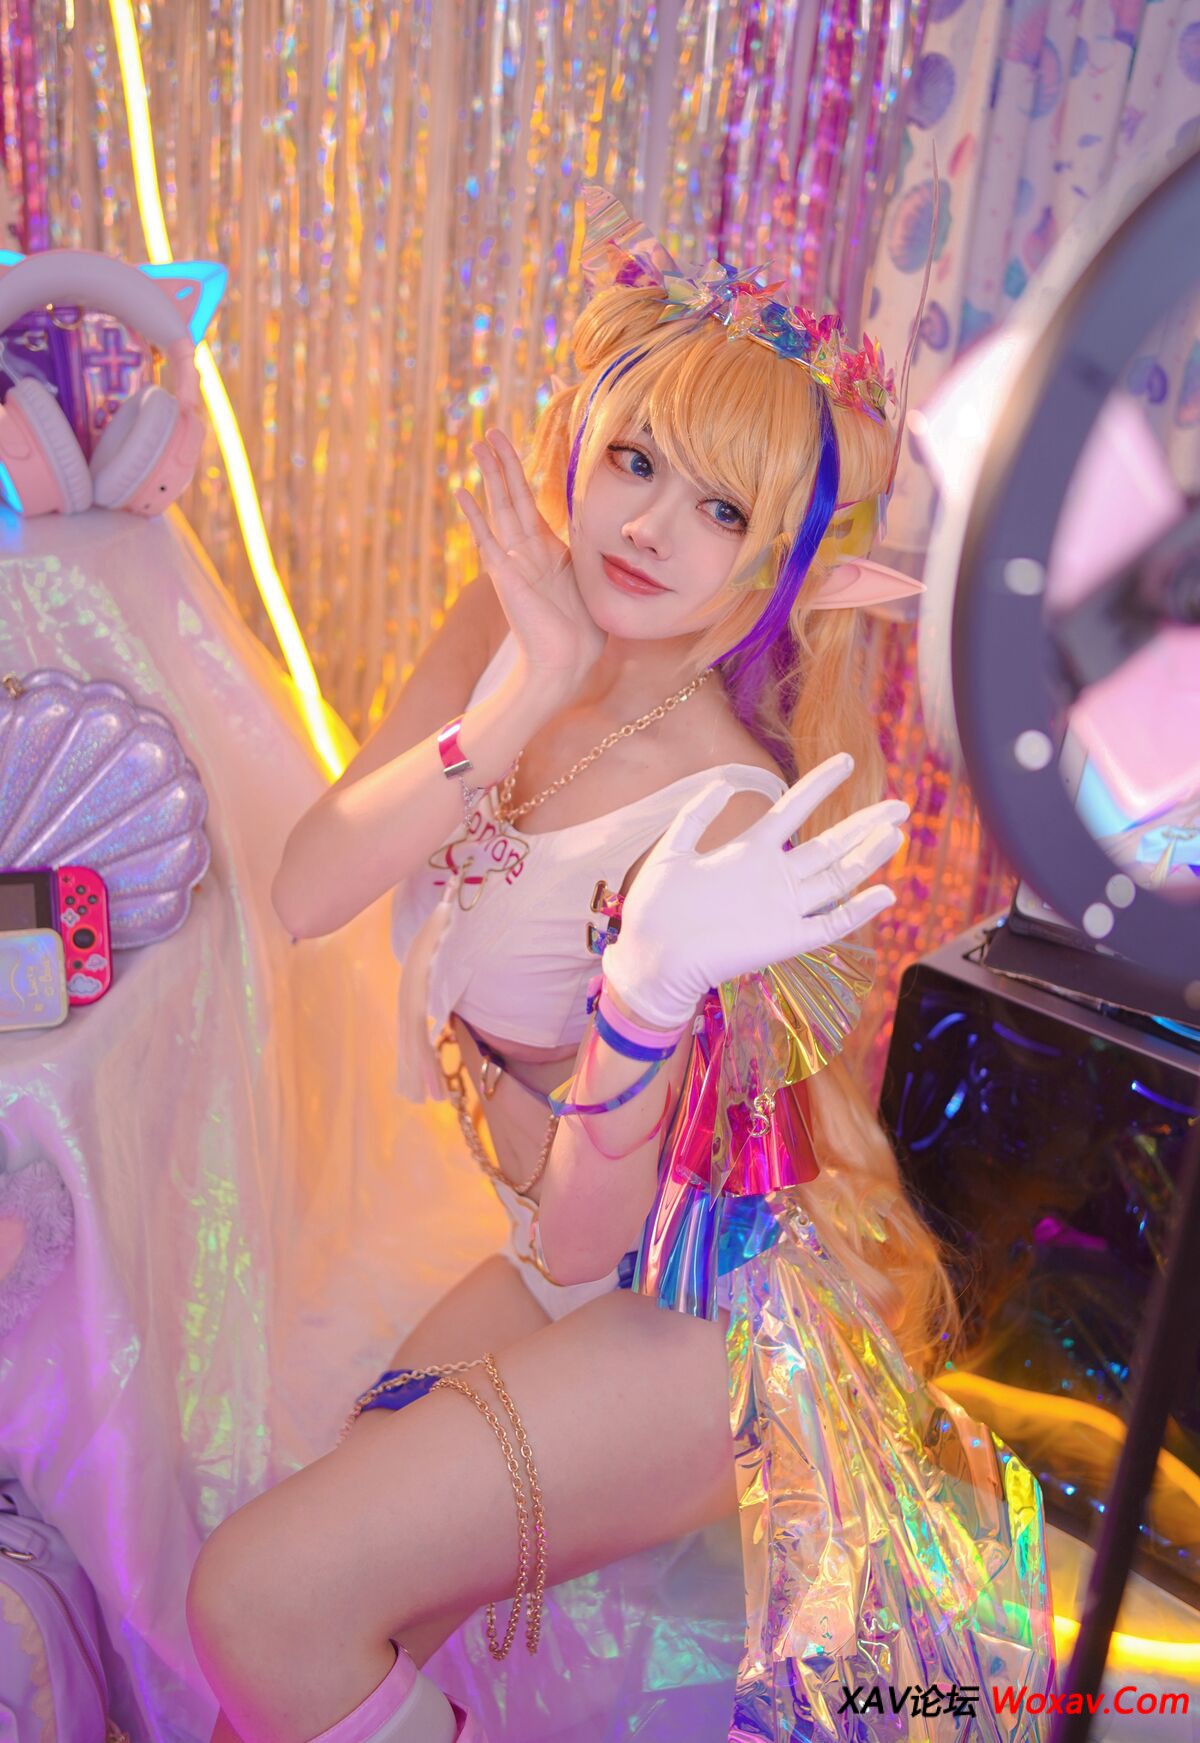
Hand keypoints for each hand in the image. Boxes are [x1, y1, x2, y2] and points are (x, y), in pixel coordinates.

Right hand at [455, 428, 604, 691]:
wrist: (566, 664)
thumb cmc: (582, 633)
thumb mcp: (591, 582)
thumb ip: (591, 556)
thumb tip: (617, 541)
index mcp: (547, 552)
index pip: (532, 503)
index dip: (525, 473)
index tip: (519, 444)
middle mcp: (526, 552)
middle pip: (512, 498)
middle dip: (504, 464)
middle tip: (492, 430)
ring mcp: (513, 561)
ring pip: (501, 508)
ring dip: (491, 476)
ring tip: (478, 445)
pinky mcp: (506, 574)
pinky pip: (487, 540)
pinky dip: (475, 516)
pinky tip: (462, 491)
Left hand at [601, 754, 906, 1030]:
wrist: (651, 957)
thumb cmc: (656, 909)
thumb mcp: (673, 851)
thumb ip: (696, 816)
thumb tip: (724, 781)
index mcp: (749, 852)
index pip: (793, 809)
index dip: (820, 785)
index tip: (847, 761)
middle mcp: (773, 877)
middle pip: (830, 845)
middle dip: (865, 823)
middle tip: (901, 805)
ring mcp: (783, 908)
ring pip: (837, 878)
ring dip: (868, 857)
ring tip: (896, 833)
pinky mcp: (785, 940)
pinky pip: (829, 924)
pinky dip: (857, 911)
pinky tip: (885, 893)